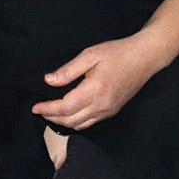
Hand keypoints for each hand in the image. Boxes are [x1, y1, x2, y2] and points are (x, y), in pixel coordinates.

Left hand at [31, 33, 161, 129]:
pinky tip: (69, 114)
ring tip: (50, 114)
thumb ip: (68, 70)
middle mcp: (102, 105)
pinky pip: (90, 122)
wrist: (144, 58)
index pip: (65, 107)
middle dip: (52, 118)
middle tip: (39, 111)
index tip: (35, 107)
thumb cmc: (117, 52)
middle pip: (71, 120)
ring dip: (63, 122)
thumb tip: (49, 81)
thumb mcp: (90, 55)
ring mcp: (108, 110)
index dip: (48, 109)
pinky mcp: (113, 111)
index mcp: (94, 90)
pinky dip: (76, 122)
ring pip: (81, 125)